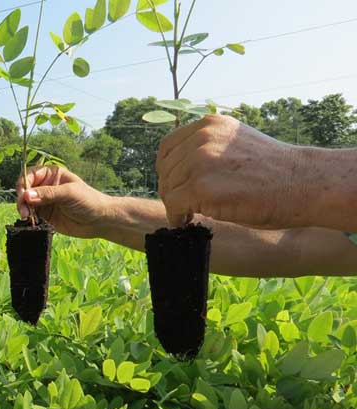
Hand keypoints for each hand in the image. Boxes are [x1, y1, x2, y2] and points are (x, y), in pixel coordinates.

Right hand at [17, 166, 112, 237]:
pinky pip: (31, 215)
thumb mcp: (69, 193)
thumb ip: (48, 194)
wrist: (100, 221)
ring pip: (26, 203)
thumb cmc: (89, 201)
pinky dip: (28, 218)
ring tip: (27, 218)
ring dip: (23, 210)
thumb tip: (26, 195)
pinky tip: (31, 222)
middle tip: (25, 211)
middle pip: (25, 189)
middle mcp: (46, 186)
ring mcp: (44, 201)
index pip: (30, 175)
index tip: (24, 196)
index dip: (24, 184)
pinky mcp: (45, 215)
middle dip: (22, 199)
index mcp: (52, 174)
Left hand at [157, 115, 304, 228]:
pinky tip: (188, 221)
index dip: (166, 169)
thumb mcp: (237, 145)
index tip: (173, 184)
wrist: (305, 183)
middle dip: (171, 189)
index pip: (168, 146)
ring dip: (175, 205)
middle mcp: (202, 138)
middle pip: (165, 169)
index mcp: (210, 125)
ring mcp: (201, 161)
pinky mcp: (202, 187)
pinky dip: (177, 217)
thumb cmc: (276, 171)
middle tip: (182, 206)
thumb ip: (209, 149)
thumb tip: (181, 168)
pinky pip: (174, 205)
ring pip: (168, 188)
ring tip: (188, 214)